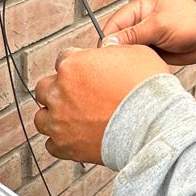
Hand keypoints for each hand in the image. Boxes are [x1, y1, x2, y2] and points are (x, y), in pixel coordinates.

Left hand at [34, 45, 168, 163]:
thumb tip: (108, 50)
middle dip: (59, 90)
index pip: (63, 59)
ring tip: (73, 118)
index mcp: (72, 65)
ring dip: (55, 116)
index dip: (77, 65)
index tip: (86, 73)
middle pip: (44, 88)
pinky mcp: (65, 146)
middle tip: (77, 95)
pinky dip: (63, 141)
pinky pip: (52, 144)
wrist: (153, 125)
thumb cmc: (146, 89)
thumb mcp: (135, 53)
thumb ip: (114, 50)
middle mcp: (59, 92)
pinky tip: (77, 137)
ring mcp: (59, 120)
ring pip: (42, 118)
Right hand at [101, 0, 195, 64]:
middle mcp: (141, 22)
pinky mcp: (155, 50)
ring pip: (129, 51)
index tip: (105, 56)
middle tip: (114, 67)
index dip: (108, 40)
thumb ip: (133, 34)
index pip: (114, 24)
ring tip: (127, 71)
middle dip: (117, 52)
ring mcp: (148, 37)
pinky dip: (139, 65)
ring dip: (129, 60)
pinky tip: (138, 72)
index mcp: (139, 8)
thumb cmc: (189, 21)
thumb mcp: (159, 25)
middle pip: (119, 39)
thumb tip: (109, 42)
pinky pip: (140, 58)